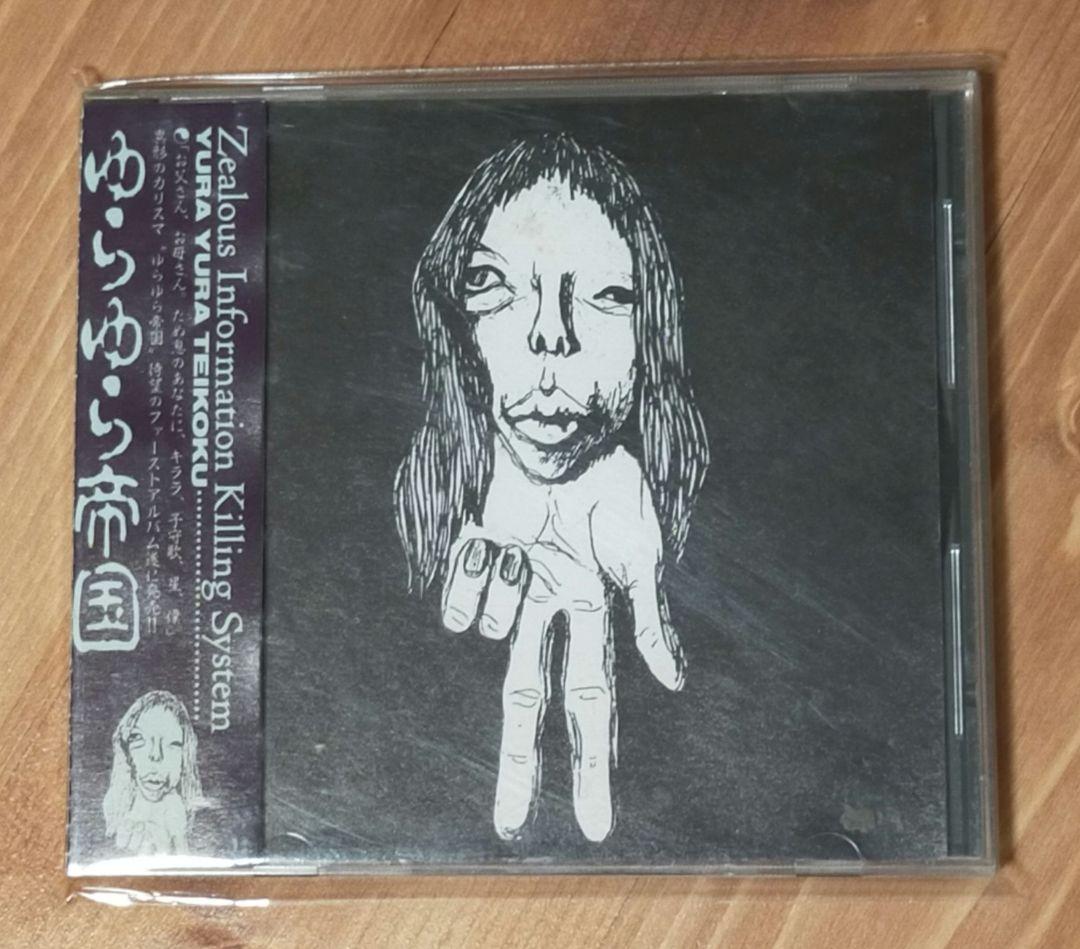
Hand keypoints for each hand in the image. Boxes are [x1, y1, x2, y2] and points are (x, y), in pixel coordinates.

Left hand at [440, 449, 683, 841]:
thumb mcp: (641, 556)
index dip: (592, 762)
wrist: (564, 430)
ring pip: (490, 627)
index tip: (595, 824)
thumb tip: (675, 685)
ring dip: (507, 592)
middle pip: (526, 697)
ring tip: (527, 537)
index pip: (590, 703)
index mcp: (590, 612)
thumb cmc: (611, 487)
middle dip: (521, 761)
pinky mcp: (473, 559)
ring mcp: (506, 587)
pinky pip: (460, 597)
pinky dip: (473, 575)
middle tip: (511, 825)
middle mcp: (544, 610)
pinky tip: (494, 537)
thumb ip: (649, 622)